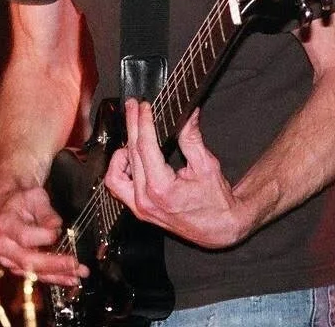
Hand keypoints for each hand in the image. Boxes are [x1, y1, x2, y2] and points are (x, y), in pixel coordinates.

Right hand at [0, 183, 85, 286]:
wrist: (10, 206)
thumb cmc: (23, 199)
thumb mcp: (35, 197)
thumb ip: (46, 213)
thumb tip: (56, 226)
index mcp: (5, 224)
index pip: (24, 237)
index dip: (43, 237)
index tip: (58, 232)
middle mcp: (4, 245)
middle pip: (28, 260)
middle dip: (54, 264)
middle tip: (74, 264)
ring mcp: (10, 258)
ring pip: (34, 272)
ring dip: (58, 275)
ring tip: (78, 274)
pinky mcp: (18, 266)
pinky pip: (37, 274)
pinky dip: (55, 277)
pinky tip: (70, 278)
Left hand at [102, 102, 253, 248]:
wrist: (218, 228)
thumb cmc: (216, 201)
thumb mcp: (207, 165)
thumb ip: (192, 138)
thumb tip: (187, 114)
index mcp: (162, 189)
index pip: (145, 147)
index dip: (143, 123)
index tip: (143, 106)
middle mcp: (145, 200)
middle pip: (131, 154)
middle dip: (132, 126)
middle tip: (133, 107)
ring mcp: (139, 207)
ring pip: (116, 172)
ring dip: (122, 150)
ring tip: (133, 134)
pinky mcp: (138, 210)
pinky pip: (118, 187)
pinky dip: (120, 169)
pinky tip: (130, 157)